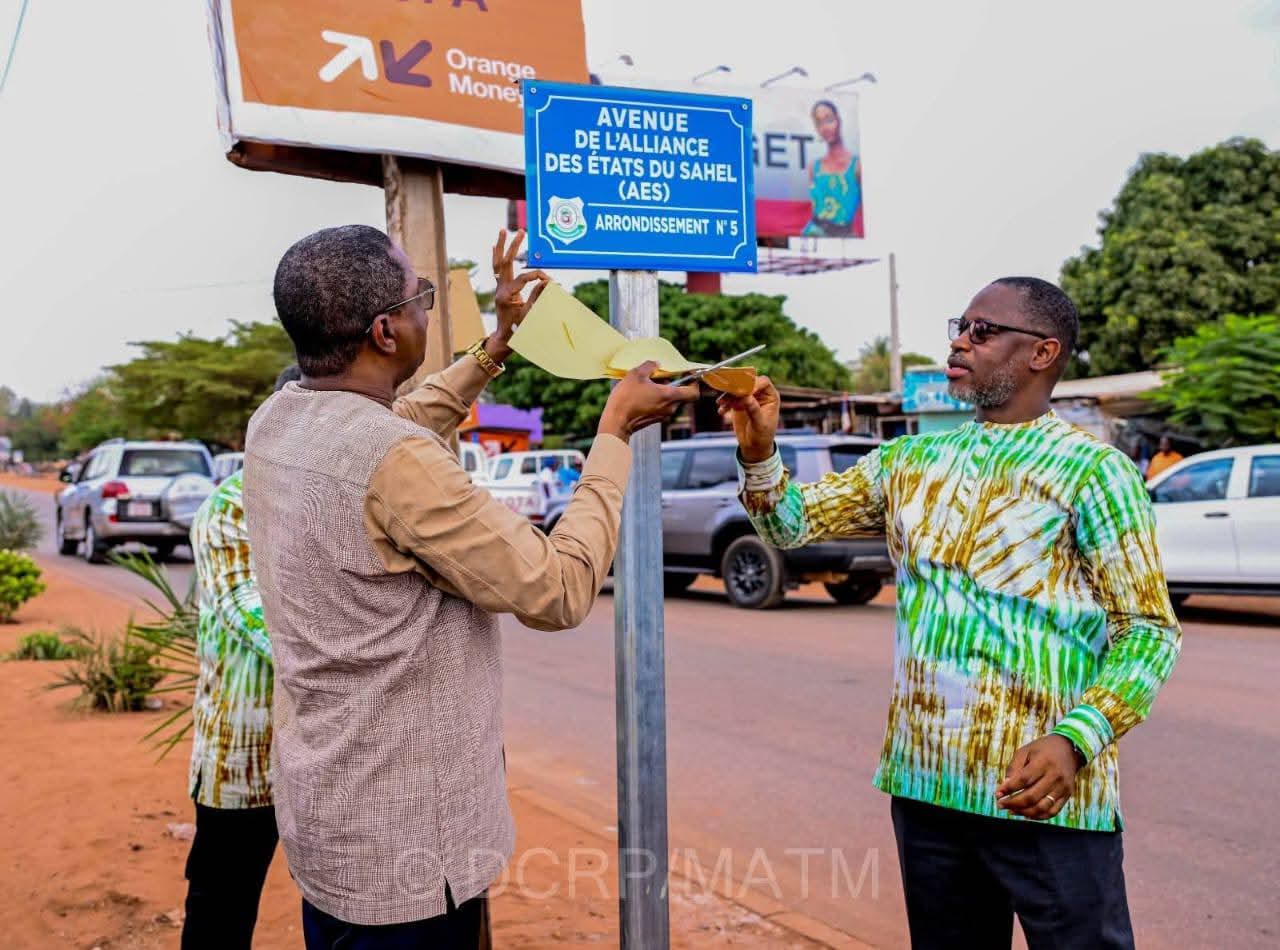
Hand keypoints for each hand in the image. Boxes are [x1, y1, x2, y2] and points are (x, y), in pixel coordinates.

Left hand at [487, 229, 549, 361]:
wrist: (505, 337)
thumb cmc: (519, 328)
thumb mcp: (530, 314)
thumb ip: (538, 297)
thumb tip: (547, 282)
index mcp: (507, 296)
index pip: (524, 278)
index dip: (538, 277)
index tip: (550, 281)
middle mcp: (500, 288)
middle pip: (506, 262)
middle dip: (513, 246)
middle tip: (521, 232)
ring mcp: (498, 287)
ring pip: (498, 262)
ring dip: (500, 246)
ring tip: (502, 230)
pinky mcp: (500, 288)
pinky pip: (497, 269)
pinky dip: (496, 257)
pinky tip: (494, 246)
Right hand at [598, 362, 700, 441]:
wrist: (616, 422)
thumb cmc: (626, 399)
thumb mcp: (636, 375)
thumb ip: (649, 366)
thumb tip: (655, 364)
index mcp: (669, 396)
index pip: (693, 392)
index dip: (693, 382)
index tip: (686, 374)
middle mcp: (670, 407)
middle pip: (680, 394)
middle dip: (672, 383)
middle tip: (659, 376)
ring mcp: (663, 415)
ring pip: (670, 400)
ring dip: (662, 391)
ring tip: (646, 384)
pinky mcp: (655, 420)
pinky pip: (662, 406)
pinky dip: (656, 399)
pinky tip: (641, 394)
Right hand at [716, 375, 780, 462]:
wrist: (754, 446)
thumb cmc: (762, 435)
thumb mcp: (759, 424)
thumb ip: (753, 409)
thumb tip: (746, 397)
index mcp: (771, 396)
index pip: (763, 382)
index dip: (753, 383)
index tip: (743, 391)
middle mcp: (760, 394)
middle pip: (748, 383)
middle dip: (737, 387)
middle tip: (728, 392)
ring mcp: (749, 398)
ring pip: (737, 389)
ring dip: (728, 395)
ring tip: (721, 403)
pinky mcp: (738, 403)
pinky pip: (729, 398)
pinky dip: (724, 403)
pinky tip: (721, 411)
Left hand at [995, 735, 1079, 820]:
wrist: (1069, 749)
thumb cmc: (1042, 749)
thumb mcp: (1025, 751)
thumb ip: (1014, 768)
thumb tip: (1004, 787)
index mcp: (1044, 762)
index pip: (1024, 780)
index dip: (1009, 789)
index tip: (997, 794)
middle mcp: (1055, 776)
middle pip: (1032, 796)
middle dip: (1013, 803)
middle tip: (1000, 804)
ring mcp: (1063, 788)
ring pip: (1042, 807)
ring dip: (1024, 812)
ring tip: (1011, 810)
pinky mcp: (1067, 796)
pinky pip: (1052, 812)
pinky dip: (1038, 816)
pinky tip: (1025, 814)